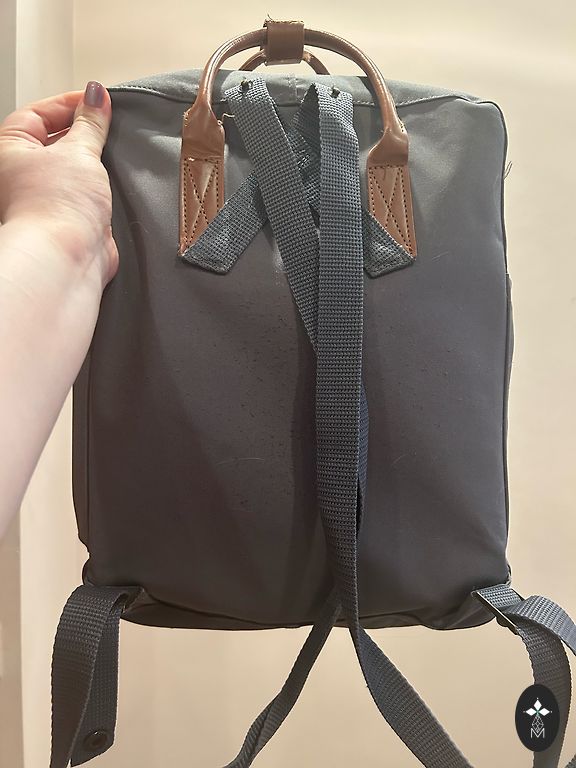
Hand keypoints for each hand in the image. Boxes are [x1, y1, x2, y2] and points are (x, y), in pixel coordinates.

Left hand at [0, 81, 118, 287]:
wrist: (66, 257)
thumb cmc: (56, 208)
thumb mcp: (79, 151)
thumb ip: (90, 122)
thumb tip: (96, 95)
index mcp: (8, 149)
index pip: (38, 113)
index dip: (70, 103)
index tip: (99, 101)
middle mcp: (19, 174)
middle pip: (53, 140)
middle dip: (82, 133)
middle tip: (108, 127)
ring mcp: (42, 198)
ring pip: (70, 168)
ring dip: (91, 162)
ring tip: (109, 158)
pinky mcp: (65, 219)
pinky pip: (82, 193)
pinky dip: (97, 187)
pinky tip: (112, 185)